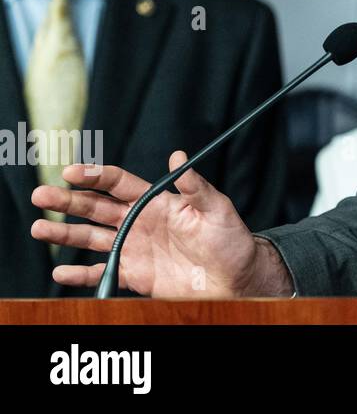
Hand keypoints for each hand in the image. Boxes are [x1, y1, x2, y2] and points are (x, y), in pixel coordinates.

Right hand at [30, 151, 281, 297]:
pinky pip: (101, 272)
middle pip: (97, 209)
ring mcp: (134, 249)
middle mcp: (140, 223)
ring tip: (38, 228)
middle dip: (68, 201)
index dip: (95, 176)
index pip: (119, 184)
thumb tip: (179, 158)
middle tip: (41, 195)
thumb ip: (196, 186)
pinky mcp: (135, 275)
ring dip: (64, 233)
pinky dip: (80, 274)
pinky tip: (60, 271)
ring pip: (91, 238)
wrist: (236, 279)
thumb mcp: (217, 209)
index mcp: (157, 203)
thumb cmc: (231, 241)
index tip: (71, 171)